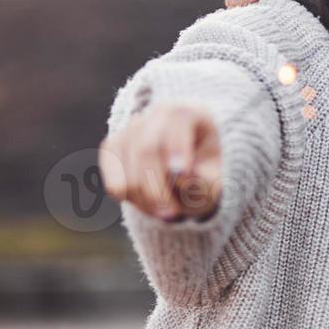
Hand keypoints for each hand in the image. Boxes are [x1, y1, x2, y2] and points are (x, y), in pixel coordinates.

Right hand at [99, 104, 222, 220]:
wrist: (188, 169)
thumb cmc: (205, 172)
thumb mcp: (216, 177)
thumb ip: (205, 181)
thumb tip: (181, 176)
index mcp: (186, 113)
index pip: (176, 124)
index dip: (177, 149)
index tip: (184, 174)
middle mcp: (155, 115)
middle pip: (146, 149)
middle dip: (157, 187)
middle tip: (172, 214)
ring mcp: (129, 130)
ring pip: (126, 169)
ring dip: (144, 199)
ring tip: (166, 211)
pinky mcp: (112, 148)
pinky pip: (114, 181)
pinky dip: (131, 200)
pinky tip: (150, 204)